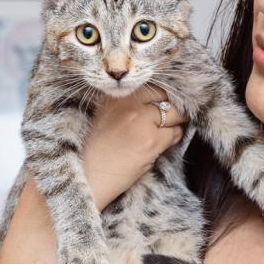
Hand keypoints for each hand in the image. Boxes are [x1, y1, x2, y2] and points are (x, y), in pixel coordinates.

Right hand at [83, 84, 187, 210]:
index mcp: (117, 95)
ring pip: (175, 115)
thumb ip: (128, 105)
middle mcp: (129, 102)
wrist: (87, 177)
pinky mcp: (151, 140)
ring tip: (162, 135)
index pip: (152, 86)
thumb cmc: (96, 151)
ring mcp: (141, 120)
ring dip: (174, 125)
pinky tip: (159, 146)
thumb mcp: (106, 117)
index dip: (163, 95)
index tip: (167, 103)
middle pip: (165, 96)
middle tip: (174, 117)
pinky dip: (173, 139)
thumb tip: (158, 100)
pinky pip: (175, 133)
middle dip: (173, 107)